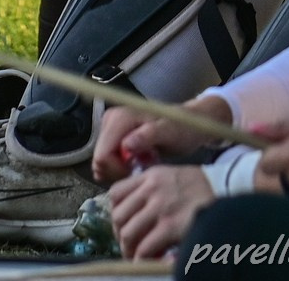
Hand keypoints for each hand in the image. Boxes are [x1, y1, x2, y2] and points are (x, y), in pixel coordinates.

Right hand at [93, 95, 233, 183]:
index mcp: (120, 117)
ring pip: (102, 162)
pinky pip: (108, 160)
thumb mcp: (171, 132)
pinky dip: (120, 166)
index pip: (102, 155)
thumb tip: (127, 144)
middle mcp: (111, 120)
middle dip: (118, 170)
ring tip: (141, 165)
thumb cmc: (182, 127)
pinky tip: (137, 164)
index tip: (137, 171)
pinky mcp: (114, 136)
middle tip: (141, 169)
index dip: (117, 170)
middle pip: (100, 159)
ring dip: (120, 170)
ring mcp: (111, 128)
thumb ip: (150, 135)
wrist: (189, 122)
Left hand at [106, 164, 215, 259]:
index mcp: (151, 175)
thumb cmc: (201, 187)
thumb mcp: (172, 175)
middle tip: (128, 243)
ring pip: (128, 233)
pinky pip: (144, 248)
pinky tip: (146, 260)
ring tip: (135, 255)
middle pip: (118, 216)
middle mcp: (152, 189)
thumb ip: (152, 187)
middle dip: (120, 233)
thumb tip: (134, 210)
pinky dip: (140, 258)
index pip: (116, 192)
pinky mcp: (170, 227)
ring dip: (128, 249)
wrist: (227, 191)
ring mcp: (160, 208)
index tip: (123, 222)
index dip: (116, 211)